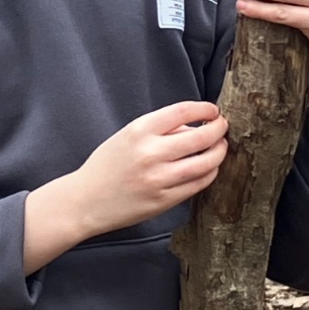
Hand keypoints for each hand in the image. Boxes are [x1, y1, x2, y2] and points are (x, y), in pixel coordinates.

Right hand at [23, 101, 227, 272]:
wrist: (86, 200)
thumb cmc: (106, 165)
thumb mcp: (127, 136)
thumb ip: (159, 129)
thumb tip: (195, 125)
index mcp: (139, 131)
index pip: (183, 111)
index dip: (204, 109)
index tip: (212, 110)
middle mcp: (151, 153)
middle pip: (201, 136)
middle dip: (218, 129)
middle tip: (222, 127)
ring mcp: (159, 179)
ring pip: (205, 163)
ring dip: (219, 152)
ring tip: (220, 147)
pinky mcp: (164, 200)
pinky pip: (198, 184)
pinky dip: (209, 173)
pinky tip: (209, 167)